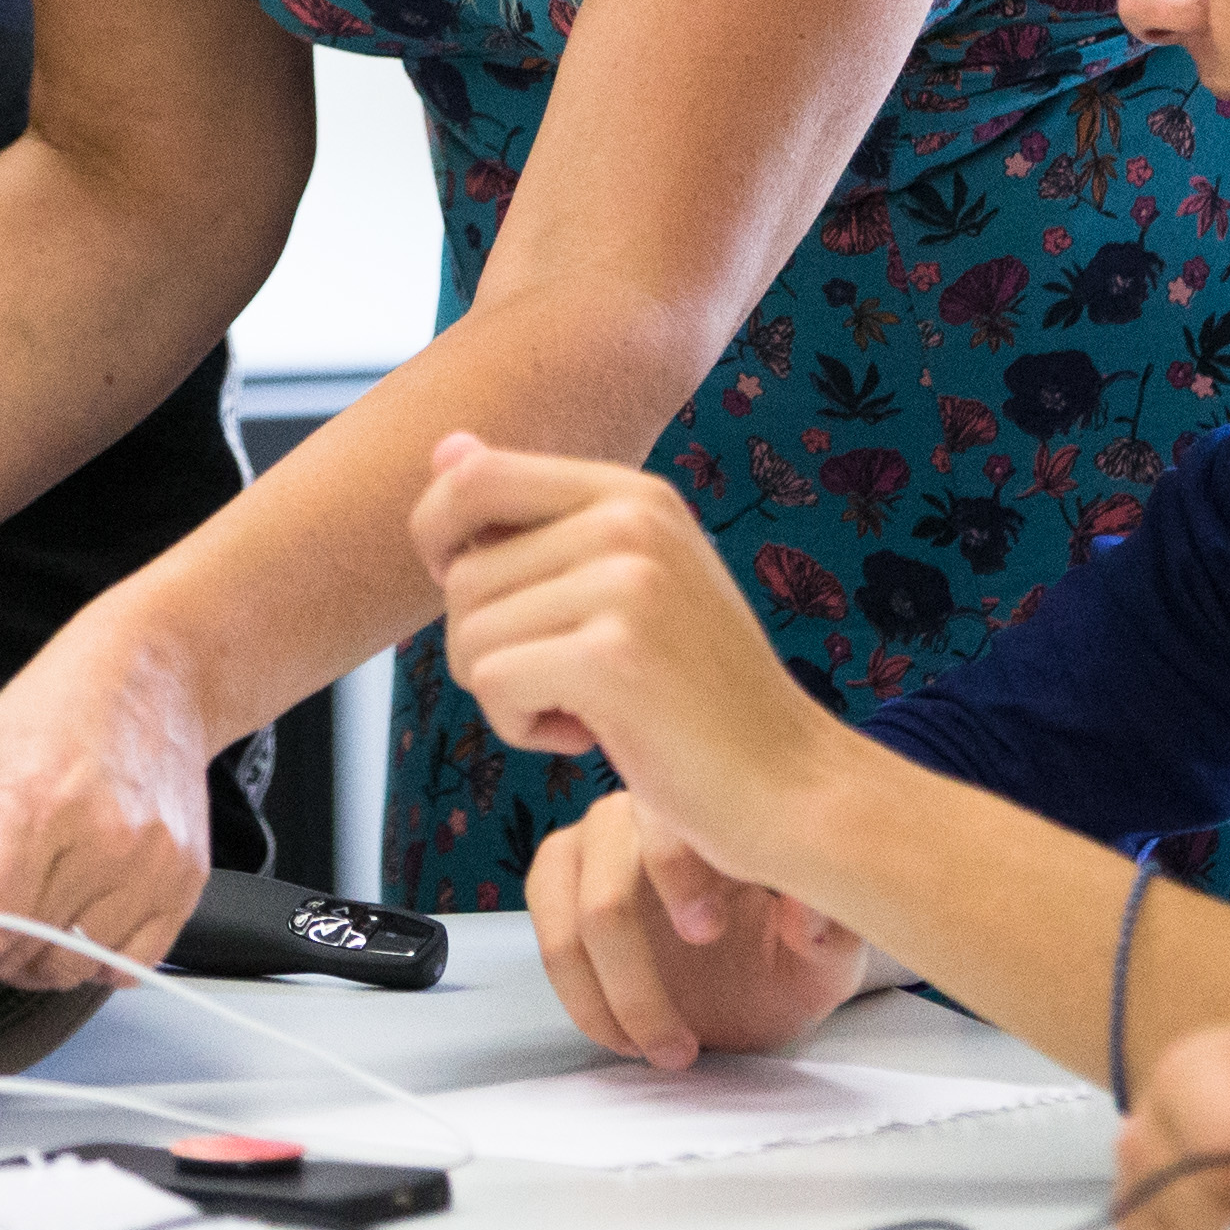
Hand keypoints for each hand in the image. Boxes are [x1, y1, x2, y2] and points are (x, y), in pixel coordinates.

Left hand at [0, 606, 213, 990]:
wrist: (157, 671)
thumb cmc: (64, 703)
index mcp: (38, 804)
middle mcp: (103, 840)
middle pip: (34, 952)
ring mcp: (153, 865)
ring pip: (81, 967)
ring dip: (44, 963)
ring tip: (30, 922)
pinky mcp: (186, 878)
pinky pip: (133, 964)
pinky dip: (98, 962)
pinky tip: (79, 924)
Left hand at [411, 433, 844, 866]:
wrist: (789, 781)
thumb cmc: (698, 694)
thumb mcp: (626, 584)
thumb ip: (537, 518)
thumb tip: (444, 447)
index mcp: (632, 492)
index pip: (473, 476)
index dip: (440, 540)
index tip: (485, 601)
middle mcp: (630, 519)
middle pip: (462, 574)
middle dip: (486, 646)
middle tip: (559, 682)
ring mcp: (626, 583)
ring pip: (468, 634)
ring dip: (505, 693)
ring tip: (584, 709)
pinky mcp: (612, 655)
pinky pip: (492, 684)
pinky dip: (520, 727)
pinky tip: (588, 737)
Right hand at [525, 791, 870, 1070]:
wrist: (762, 981)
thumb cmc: (795, 954)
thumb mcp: (830, 954)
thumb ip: (827, 932)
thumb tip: (804, 913)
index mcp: (715, 811)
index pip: (673, 822)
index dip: (679, 877)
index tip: (706, 937)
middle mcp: (644, 811)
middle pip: (609, 885)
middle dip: (635, 978)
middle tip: (678, 1041)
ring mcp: (594, 841)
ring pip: (567, 912)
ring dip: (605, 998)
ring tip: (658, 1050)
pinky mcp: (562, 879)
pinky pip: (548, 935)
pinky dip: (582, 998)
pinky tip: (625, 1036)